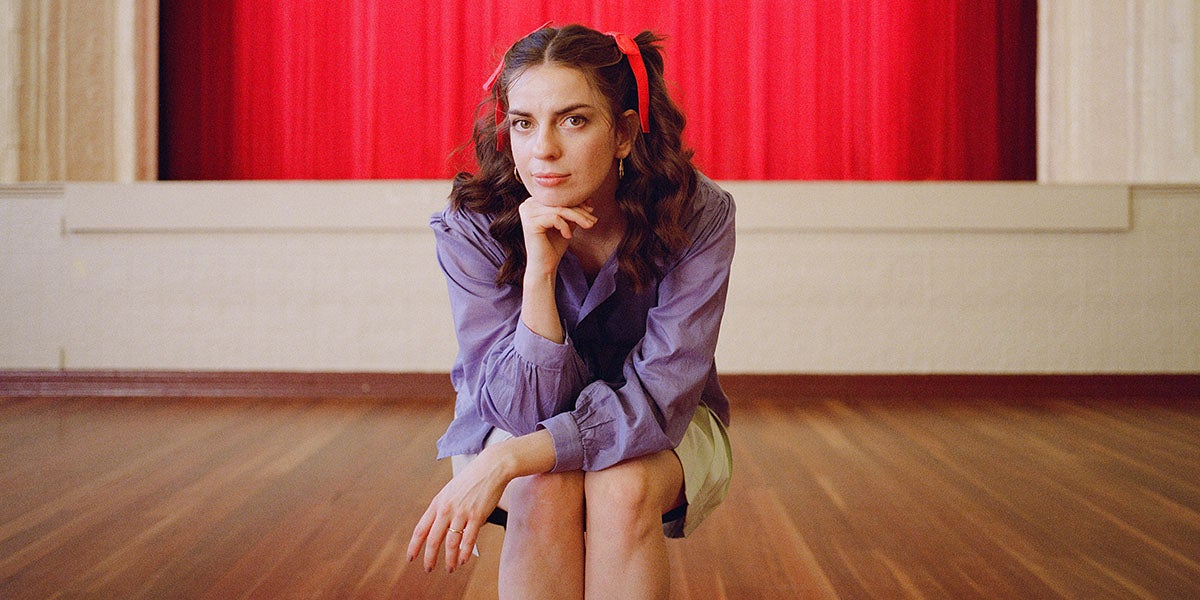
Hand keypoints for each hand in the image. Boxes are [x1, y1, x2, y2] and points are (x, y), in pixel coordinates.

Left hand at [407, 450, 509, 572]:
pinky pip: (468, 539)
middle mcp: (446, 509)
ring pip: (451, 543)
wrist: (491, 467)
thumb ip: (443, 509)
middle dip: (429, 558)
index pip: (421, 529)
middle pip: (433, 539)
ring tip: (450, 569)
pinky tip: (464, 560)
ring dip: (449, 559)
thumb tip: (441, 530)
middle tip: (428, 569)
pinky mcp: (477, 515)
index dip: (414, 546)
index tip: (410, 558)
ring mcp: (461, 513)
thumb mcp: (450, 492)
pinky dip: (465, 553)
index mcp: (437, 503)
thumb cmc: (471, 480)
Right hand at [518, 199, 596, 275]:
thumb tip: (588, 198)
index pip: (559, 198)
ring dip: (577, 217)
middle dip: (580, 210)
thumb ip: (573, 211)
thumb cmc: (554, 245)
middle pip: (560, 202)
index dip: (577, 202)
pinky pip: (555, 217)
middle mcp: (528, 205)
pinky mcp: (530, 223)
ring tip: (588, 226)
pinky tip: (568, 236)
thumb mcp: (566, 223)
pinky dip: (565, 226)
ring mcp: (527, 213)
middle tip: (593, 220)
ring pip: (559, 209)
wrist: (545, 266)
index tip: (591, 210)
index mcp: (534, 202)